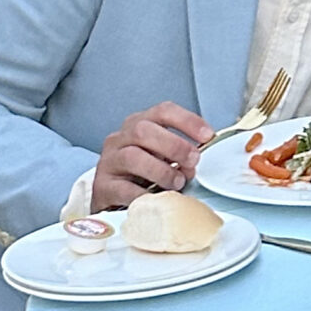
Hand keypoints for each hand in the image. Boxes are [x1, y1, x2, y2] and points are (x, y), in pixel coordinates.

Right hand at [91, 101, 213, 208]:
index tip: (207, 136)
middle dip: (174, 145)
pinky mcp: (102, 186)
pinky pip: (124, 188)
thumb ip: (179, 155)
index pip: (162, 111)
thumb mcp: (161, 157)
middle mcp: (120, 138)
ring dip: (161, 170)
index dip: (187, 120)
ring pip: (132, 156)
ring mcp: (109, 161)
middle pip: (144, 130)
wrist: (111, 198)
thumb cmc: (141, 175)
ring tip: (177, 183)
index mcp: (139, 125)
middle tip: (192, 161)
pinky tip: (156, 199)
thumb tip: (195, 163)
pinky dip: (144, 194)